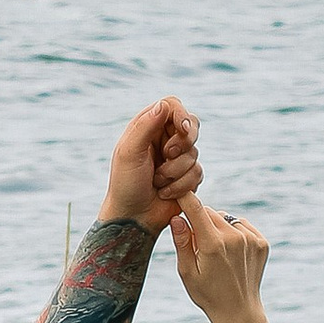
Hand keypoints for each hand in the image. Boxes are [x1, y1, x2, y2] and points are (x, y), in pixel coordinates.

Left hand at [103, 98, 201, 235]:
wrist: (133, 217)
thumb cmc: (125, 184)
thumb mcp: (129, 153)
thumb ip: (145, 126)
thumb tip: (163, 105)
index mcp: (147, 126)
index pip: (173, 105)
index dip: (181, 115)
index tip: (182, 130)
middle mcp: (164, 138)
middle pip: (191, 125)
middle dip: (183, 143)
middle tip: (167, 155)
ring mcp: (177, 157)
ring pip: (194, 153)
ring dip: (175, 171)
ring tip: (157, 181)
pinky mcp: (187, 176)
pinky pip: (198, 173)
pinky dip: (181, 185)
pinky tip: (165, 192)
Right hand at [170, 195, 269, 322]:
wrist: (239, 311)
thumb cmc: (207, 294)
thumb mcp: (187, 272)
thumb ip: (182, 242)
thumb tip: (177, 217)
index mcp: (213, 245)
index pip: (196, 208)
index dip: (185, 198)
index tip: (176, 192)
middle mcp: (234, 238)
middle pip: (211, 212)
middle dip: (200, 219)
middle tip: (197, 241)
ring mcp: (251, 239)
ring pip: (226, 218)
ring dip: (217, 226)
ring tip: (215, 249)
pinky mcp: (261, 243)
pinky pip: (242, 225)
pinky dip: (234, 231)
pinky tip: (230, 250)